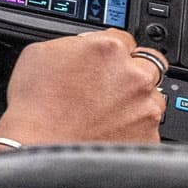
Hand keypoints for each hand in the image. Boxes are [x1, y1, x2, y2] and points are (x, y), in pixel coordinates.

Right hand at [0, 29, 166, 152]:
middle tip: (110, 86)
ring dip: (137, 102)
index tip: (105, 62)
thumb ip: (74, 42)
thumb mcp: (41, 52)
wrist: (38, 148)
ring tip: (107, 115)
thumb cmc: (34, 105)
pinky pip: (149, 127)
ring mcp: (145, 108)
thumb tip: (86, 43)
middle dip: (132, 72)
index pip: (125, 39)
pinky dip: (134, 129)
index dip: (112, 51)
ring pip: (153, 97)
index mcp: (109, 49)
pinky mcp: (149, 137)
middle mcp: (134, 76)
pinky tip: (109, 132)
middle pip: (149, 64)